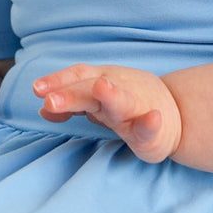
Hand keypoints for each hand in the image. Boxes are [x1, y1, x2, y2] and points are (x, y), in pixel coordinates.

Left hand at [32, 63, 182, 162]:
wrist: (176, 115)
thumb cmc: (129, 107)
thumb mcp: (97, 103)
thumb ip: (72, 104)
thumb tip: (42, 108)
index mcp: (102, 86)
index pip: (77, 78)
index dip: (57, 82)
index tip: (37, 90)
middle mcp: (117, 93)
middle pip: (91, 91)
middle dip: (72, 95)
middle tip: (50, 100)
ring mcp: (136, 111)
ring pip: (122, 102)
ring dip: (112, 95)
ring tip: (102, 88)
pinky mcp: (153, 134)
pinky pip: (151, 127)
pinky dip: (152, 122)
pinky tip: (153, 119)